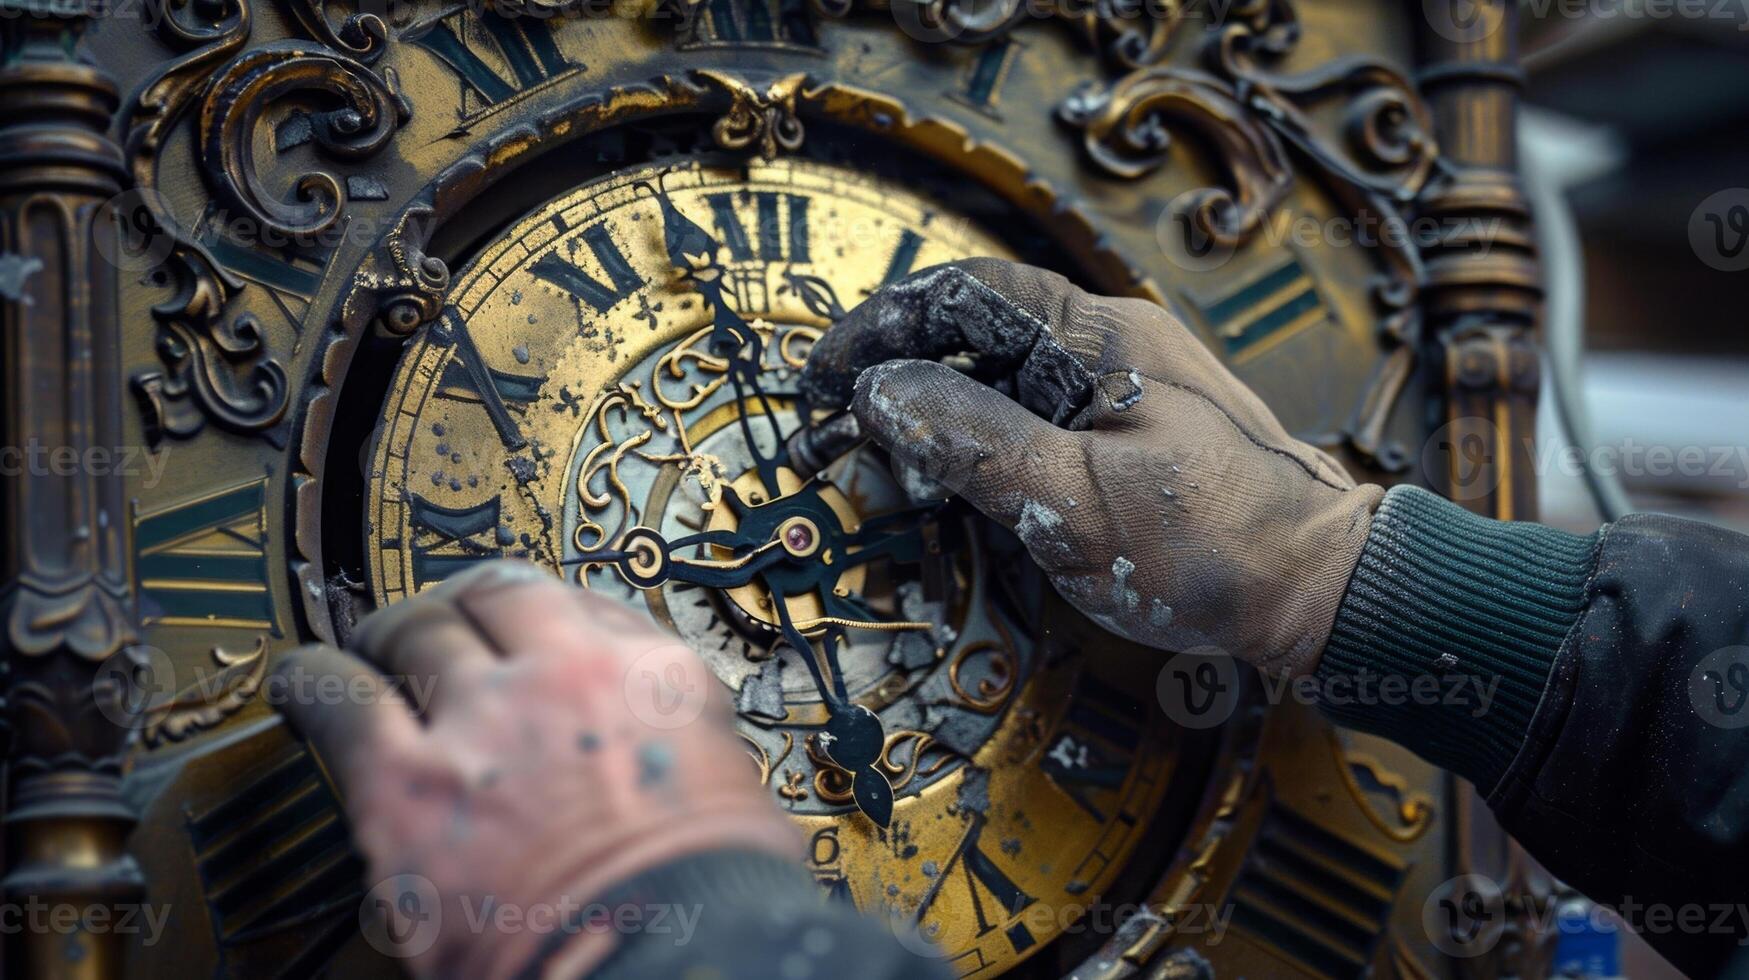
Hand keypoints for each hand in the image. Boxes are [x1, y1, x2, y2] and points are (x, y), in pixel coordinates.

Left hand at [271, 561, 798, 978]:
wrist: (666, 966)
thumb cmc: (708, 903)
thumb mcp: (727, 789)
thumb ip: (676, 740)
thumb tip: (646, 747)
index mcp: (651, 678)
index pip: (582, 603)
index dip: (541, 613)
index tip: (524, 629)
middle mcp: (564, 677)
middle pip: (493, 597)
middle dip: (463, 609)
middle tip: (441, 629)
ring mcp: (482, 720)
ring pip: (415, 630)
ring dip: (390, 636)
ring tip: (368, 650)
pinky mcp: (404, 782)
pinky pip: (338, 696)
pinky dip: (315, 681)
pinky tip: (304, 684)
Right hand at [800, 258, 1381, 676]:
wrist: (1320, 592)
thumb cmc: (1214, 546)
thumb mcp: (1075, 498)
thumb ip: (973, 441)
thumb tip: (884, 392)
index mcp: (1102, 336)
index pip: (970, 293)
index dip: (886, 324)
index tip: (829, 370)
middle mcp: (1112, 347)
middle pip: (982, 332)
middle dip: (904, 369)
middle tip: (841, 417)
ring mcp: (1122, 391)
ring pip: (1005, 379)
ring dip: (939, 410)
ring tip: (883, 456)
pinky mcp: (1129, 436)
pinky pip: (1037, 419)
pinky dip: (983, 443)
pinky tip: (957, 483)